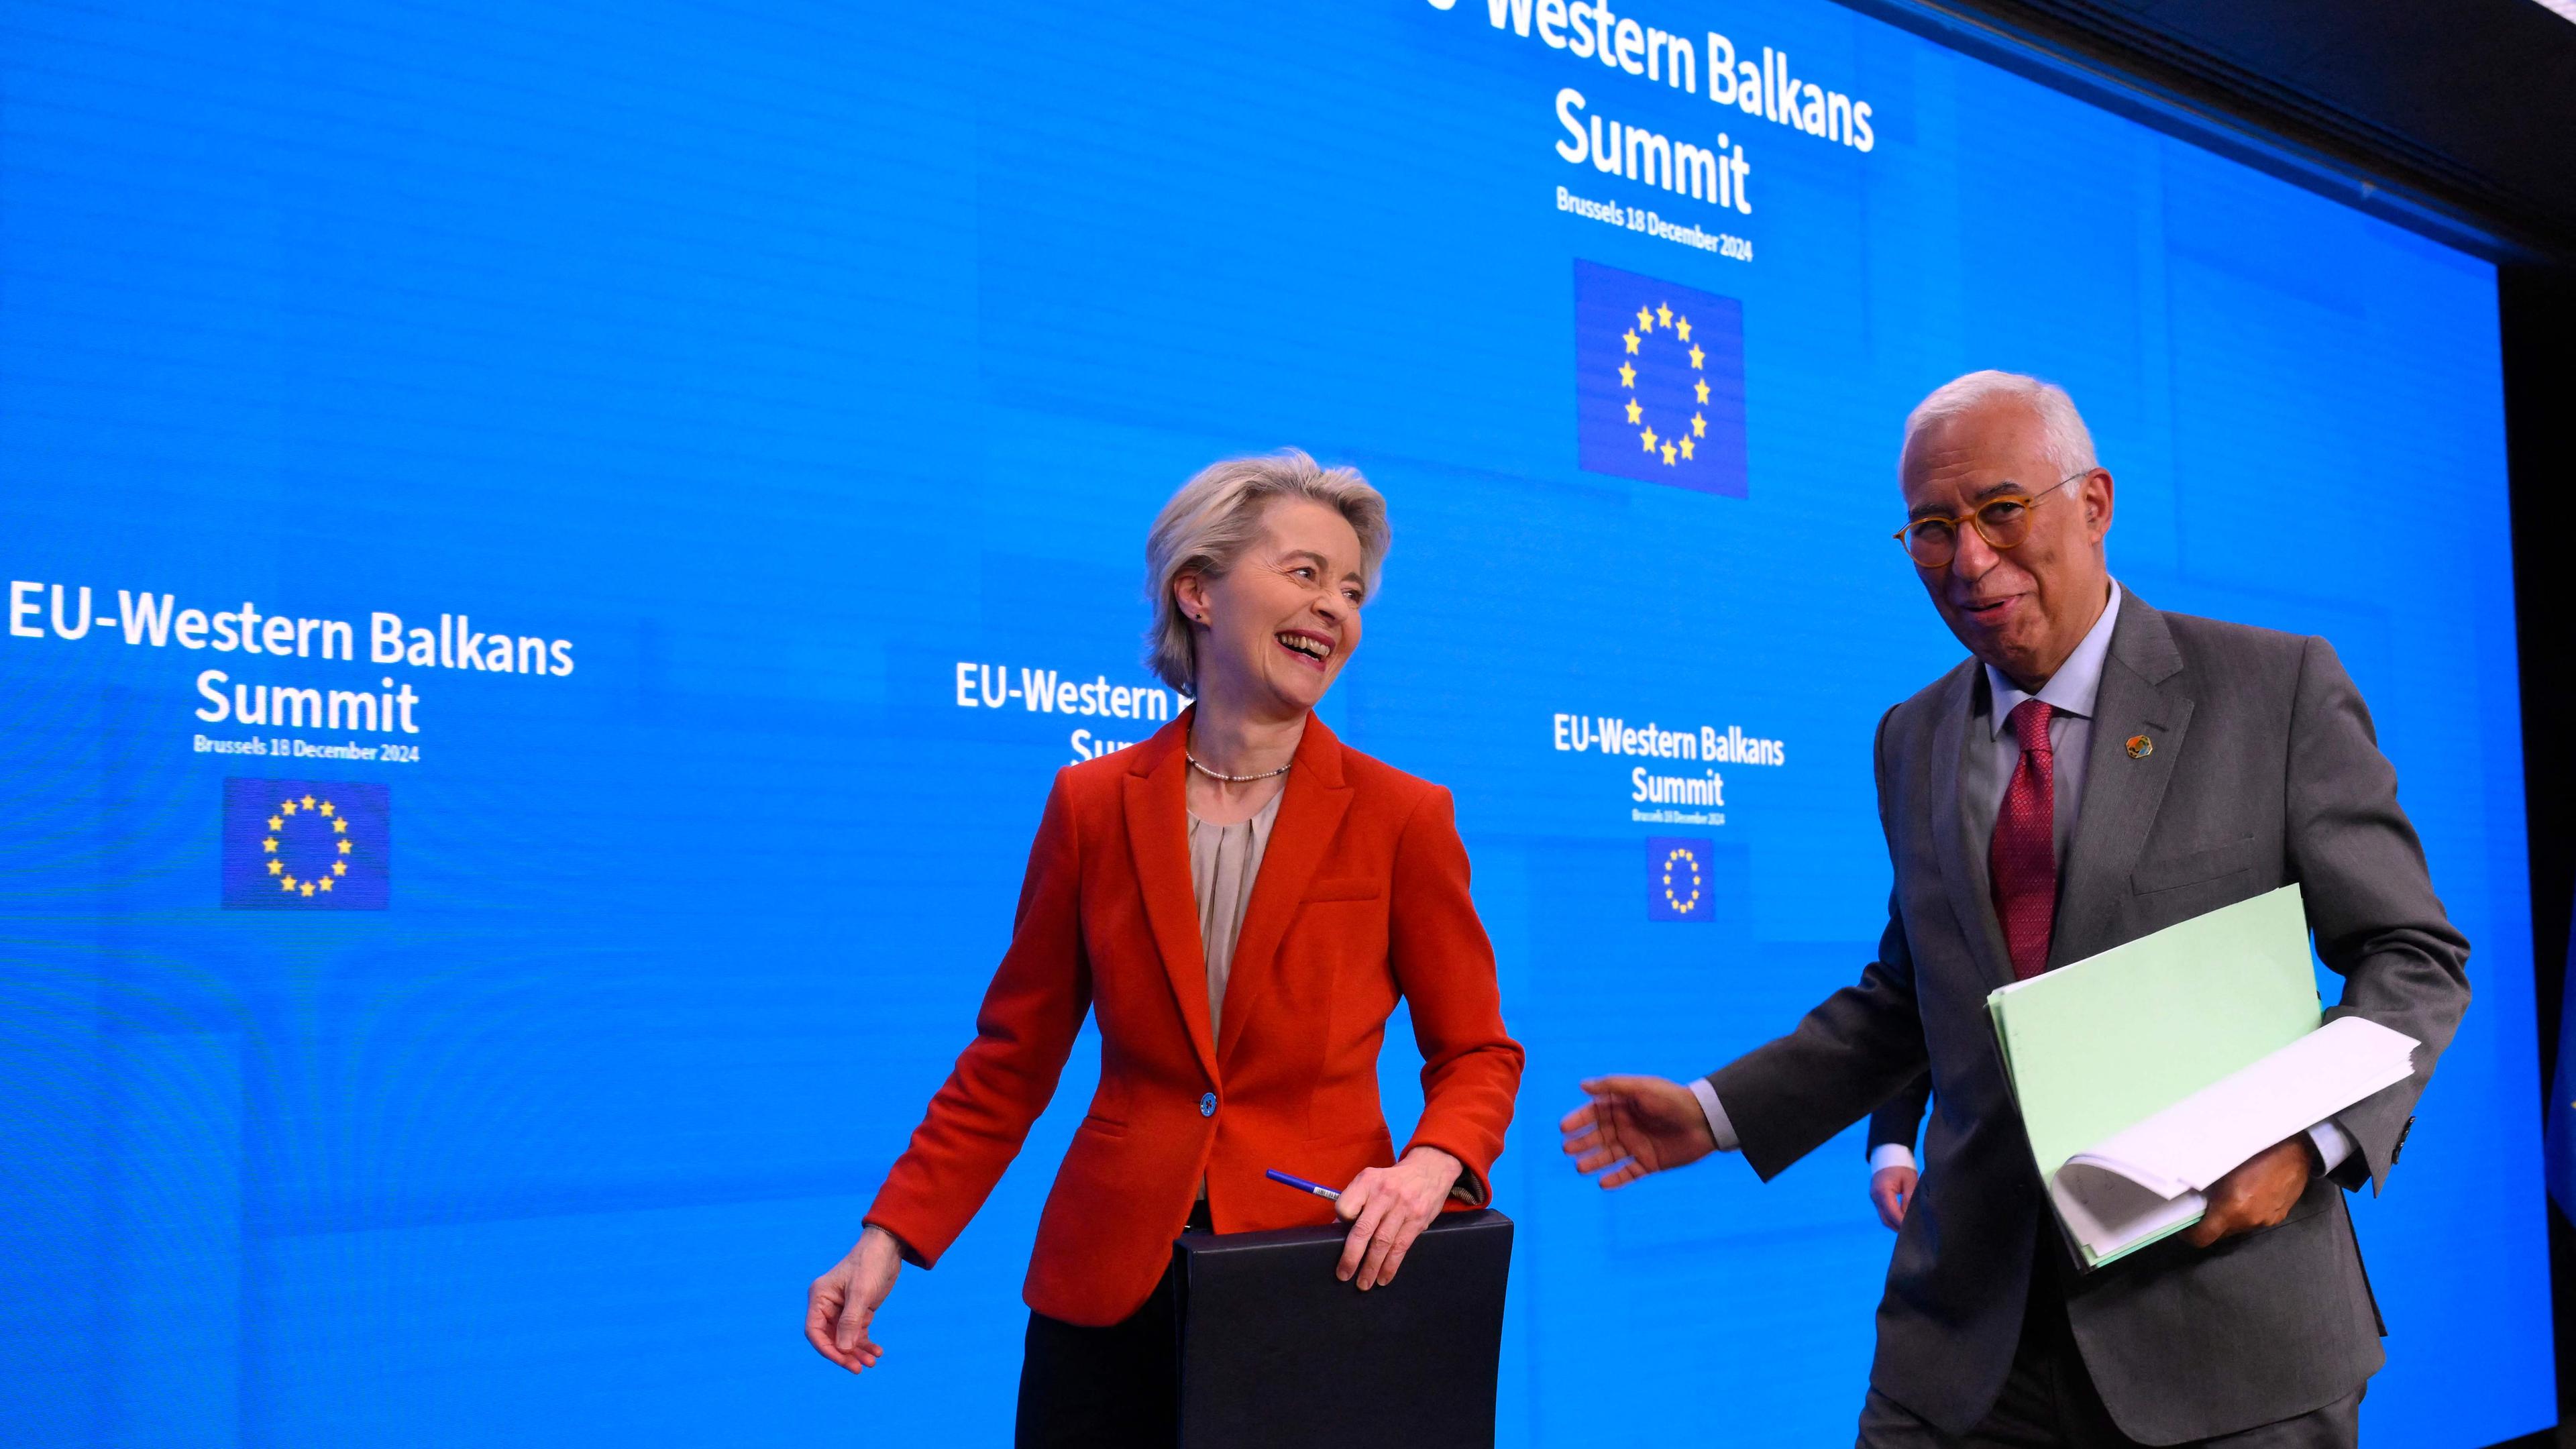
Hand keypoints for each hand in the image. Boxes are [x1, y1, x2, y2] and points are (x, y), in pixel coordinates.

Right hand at [805, 1224, 904, 1371]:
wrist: (889, 1248)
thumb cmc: (870, 1264)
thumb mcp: (861, 1292)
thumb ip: (850, 1321)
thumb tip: (842, 1349)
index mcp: (820, 1298)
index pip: (815, 1331)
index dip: (826, 1349)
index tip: (843, 1360)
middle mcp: (828, 1306)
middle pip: (830, 1339)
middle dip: (844, 1354)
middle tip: (859, 1368)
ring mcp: (842, 1310)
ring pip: (845, 1339)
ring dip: (857, 1352)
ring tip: (872, 1362)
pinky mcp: (858, 1312)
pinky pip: (857, 1334)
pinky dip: (866, 1344)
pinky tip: (877, 1352)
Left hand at [1334, 1146, 1461, 1290]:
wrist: (1429, 1169)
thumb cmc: (1392, 1180)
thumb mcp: (1371, 1180)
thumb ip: (1356, 1201)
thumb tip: (1338, 1228)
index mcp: (1367, 1181)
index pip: (1345, 1207)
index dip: (1341, 1222)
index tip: (1340, 1234)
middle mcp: (1384, 1194)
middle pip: (1363, 1230)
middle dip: (1351, 1257)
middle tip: (1343, 1274)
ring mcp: (1402, 1208)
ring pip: (1382, 1243)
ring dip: (1371, 1267)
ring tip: (1363, 1283)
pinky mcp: (1417, 1220)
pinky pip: (1401, 1248)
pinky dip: (1390, 1266)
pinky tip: (1383, 1278)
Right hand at [1559, 1074, 1717, 1187]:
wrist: (1705, 1121)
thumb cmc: (1672, 1099)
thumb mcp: (1642, 1088)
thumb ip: (1613, 1086)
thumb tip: (1582, 1085)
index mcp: (1623, 1106)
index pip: (1594, 1113)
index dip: (1579, 1120)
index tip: (1564, 1128)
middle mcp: (1627, 1126)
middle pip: (1598, 1136)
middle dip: (1582, 1143)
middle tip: (1568, 1149)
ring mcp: (1637, 1145)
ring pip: (1609, 1156)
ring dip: (1594, 1162)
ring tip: (1581, 1168)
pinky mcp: (1649, 1163)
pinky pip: (1628, 1173)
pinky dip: (1616, 1179)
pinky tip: (1603, 1183)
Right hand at [1870, 1165, 1917, 1229]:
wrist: (1888, 1153)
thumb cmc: (1901, 1166)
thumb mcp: (1909, 1181)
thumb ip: (1909, 1199)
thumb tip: (1910, 1216)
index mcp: (1883, 1191)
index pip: (1893, 1213)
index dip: (1903, 1224)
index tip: (1914, 1230)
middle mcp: (1875, 1196)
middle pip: (1886, 1219)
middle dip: (1899, 1228)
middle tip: (1913, 1234)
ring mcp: (1873, 1197)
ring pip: (1884, 1218)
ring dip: (1895, 1225)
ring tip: (1909, 1230)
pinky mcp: (1876, 1197)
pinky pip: (1884, 1213)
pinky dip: (1892, 1218)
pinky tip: (1903, 1221)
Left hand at [2182, 1136, 2315, 1247]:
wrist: (2296, 1150)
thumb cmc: (2255, 1151)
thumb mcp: (2222, 1166)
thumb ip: (2206, 1186)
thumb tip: (2190, 1196)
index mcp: (2233, 1208)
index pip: (2204, 1237)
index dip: (2190, 1234)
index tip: (2184, 1225)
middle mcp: (2250, 1220)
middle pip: (2221, 1234)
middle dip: (2210, 1224)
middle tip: (2204, 1205)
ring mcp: (2266, 1220)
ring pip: (2238, 1228)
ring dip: (2229, 1218)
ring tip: (2228, 1196)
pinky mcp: (2279, 1217)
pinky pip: (2255, 1221)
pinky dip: (2246, 1213)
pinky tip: (2248, 1194)